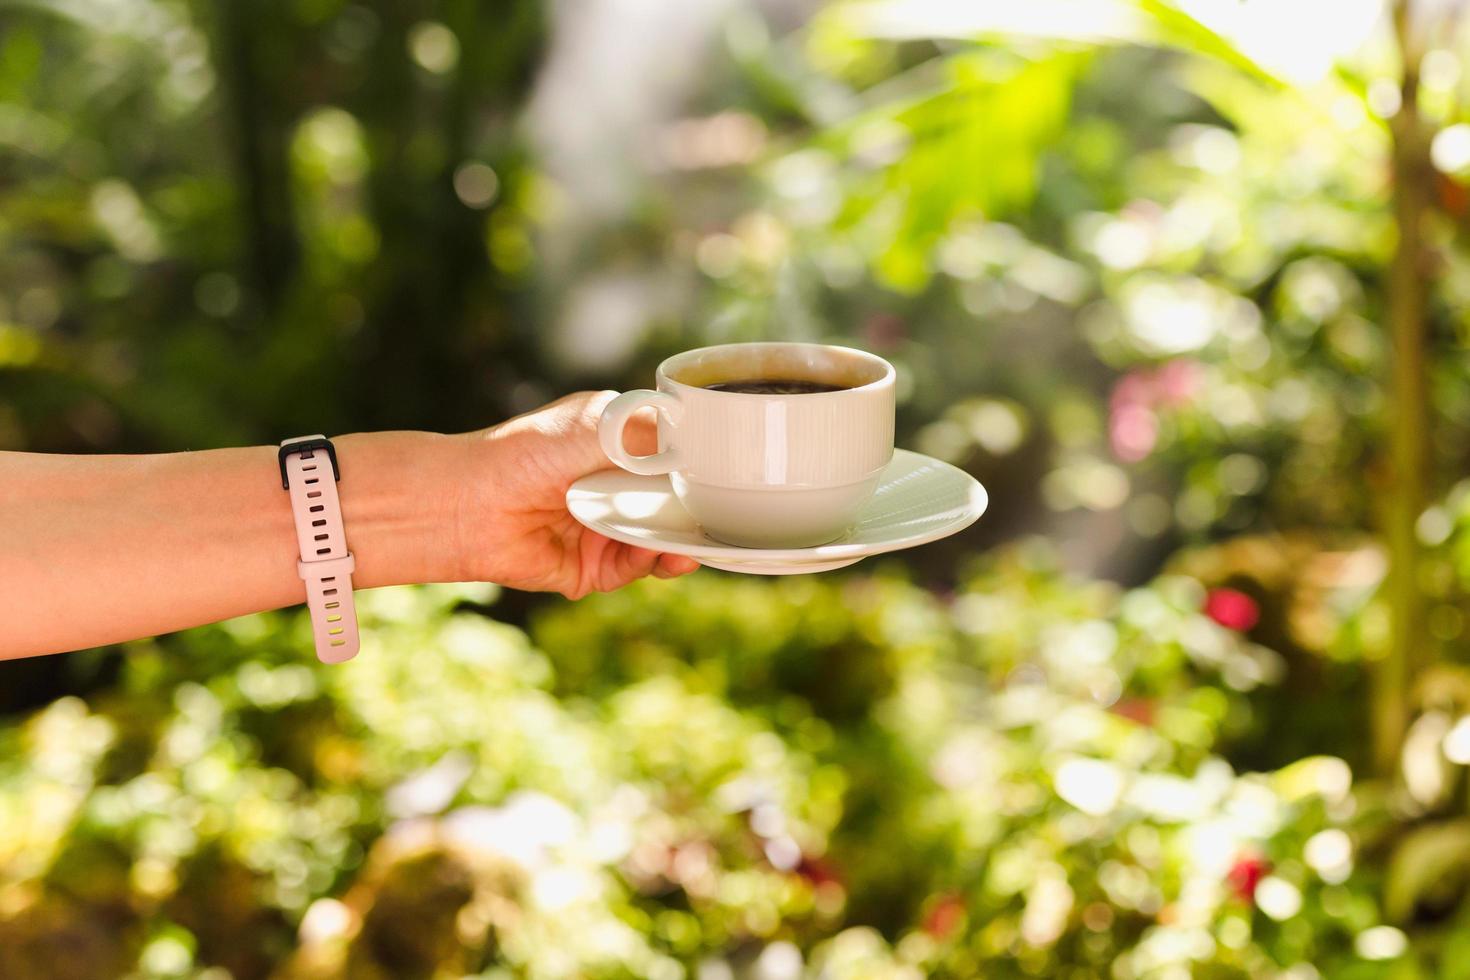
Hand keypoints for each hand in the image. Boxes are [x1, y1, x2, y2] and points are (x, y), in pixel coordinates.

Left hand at [455, 391, 699, 596]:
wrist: (468, 504)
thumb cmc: (523, 453)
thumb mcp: (593, 425)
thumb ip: (646, 432)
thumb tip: (697, 439)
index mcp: (616, 450)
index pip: (673, 461)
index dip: (698, 470)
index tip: (726, 476)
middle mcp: (613, 491)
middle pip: (671, 506)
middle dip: (696, 514)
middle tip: (720, 518)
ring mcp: (603, 531)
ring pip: (658, 543)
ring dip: (678, 545)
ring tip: (690, 545)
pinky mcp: (590, 569)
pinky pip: (631, 570)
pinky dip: (648, 564)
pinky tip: (657, 555)